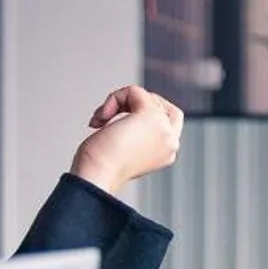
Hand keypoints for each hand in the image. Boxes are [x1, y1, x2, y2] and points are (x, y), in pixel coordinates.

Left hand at [68, 86, 182, 193]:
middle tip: (108, 119)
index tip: (116, 127)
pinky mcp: (151, 115)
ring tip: (101, 120)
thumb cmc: (100, 168)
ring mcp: (164, 128)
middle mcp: (171, 141)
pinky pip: (133, 91)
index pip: (167, 121)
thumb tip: (128, 115)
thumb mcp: (125, 150)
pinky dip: (113, 99)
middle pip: (161, 104)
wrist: (96, 177)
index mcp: (167, 153)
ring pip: (145, 96)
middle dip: (133, 104)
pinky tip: (101, 119)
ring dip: (118, 102)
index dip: (140, 115)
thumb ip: (136, 135)